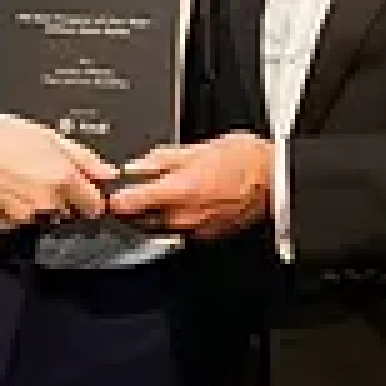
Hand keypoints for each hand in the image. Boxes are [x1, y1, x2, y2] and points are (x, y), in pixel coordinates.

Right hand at [0, 114, 114, 232]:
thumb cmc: (6, 137)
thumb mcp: (52, 137)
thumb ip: (85, 159)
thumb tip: (108, 173)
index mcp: (64, 178)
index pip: (95, 206)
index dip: (89, 197)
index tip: (83, 190)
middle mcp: (49, 202)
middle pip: (71, 214)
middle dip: (65, 201)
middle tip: (46, 179)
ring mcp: (28, 217)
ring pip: (47, 220)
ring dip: (43, 208)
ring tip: (25, 183)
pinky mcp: (8, 225)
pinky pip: (24, 224)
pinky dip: (21, 214)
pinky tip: (11, 194)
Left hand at [106, 133, 274, 240]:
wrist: (274, 181)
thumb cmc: (243, 161)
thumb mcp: (196, 149)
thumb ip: (161, 160)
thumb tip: (137, 167)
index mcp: (176, 191)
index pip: (128, 204)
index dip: (115, 199)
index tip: (112, 194)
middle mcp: (182, 217)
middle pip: (139, 220)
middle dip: (134, 208)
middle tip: (136, 191)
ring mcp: (194, 230)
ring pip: (159, 228)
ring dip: (153, 215)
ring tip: (163, 194)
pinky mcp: (205, 237)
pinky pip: (180, 231)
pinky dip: (175, 220)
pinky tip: (185, 203)